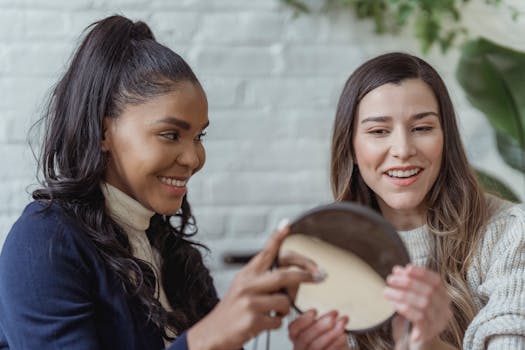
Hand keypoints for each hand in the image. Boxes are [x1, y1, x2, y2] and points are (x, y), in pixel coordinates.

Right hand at [187, 224, 323, 349]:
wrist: (214, 333)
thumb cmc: (234, 310)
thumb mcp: (244, 288)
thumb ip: (265, 280)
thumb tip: (294, 277)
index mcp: (247, 274)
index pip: (265, 252)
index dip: (277, 238)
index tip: (286, 225)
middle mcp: (247, 284)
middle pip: (284, 275)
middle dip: (306, 275)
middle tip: (320, 276)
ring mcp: (250, 302)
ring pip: (285, 301)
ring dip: (286, 308)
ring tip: (274, 312)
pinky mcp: (253, 319)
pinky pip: (279, 320)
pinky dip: (277, 323)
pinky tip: (265, 323)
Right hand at [288, 310, 349, 349]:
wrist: (338, 349)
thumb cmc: (331, 341)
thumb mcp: (324, 329)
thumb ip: (323, 322)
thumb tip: (331, 315)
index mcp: (298, 339)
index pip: (293, 330)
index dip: (302, 320)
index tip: (315, 311)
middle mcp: (301, 349)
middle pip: (304, 338)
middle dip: (319, 326)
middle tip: (333, 316)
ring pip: (315, 346)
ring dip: (330, 333)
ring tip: (342, 323)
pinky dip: (336, 343)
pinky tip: (344, 335)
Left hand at [384, 265, 451, 349]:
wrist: (416, 345)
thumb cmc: (413, 319)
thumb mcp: (412, 300)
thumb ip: (408, 286)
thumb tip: (397, 270)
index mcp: (442, 299)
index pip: (437, 281)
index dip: (422, 273)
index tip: (406, 268)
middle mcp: (444, 310)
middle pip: (429, 291)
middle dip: (408, 282)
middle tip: (390, 279)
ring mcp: (438, 323)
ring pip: (424, 303)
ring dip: (403, 294)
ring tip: (386, 291)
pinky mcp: (428, 333)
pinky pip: (419, 318)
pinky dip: (405, 308)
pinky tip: (394, 304)